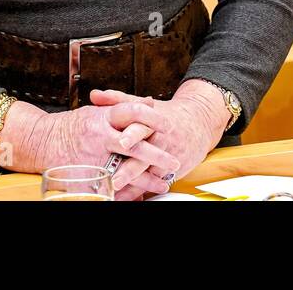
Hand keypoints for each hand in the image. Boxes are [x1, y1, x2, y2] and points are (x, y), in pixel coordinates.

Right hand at [28, 98, 181, 199]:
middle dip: (157, 156)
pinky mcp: (86, 176)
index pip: (133, 112)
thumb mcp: (99, 111)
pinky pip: (108, 187)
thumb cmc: (73, 126)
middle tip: (174, 162)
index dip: (153, 118)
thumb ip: (123, 107)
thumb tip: (151, 101)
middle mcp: (100, 137)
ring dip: (145, 179)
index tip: (168, 125)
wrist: (42, 140)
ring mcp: (93, 158)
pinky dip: (124, 193)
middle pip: (135, 146)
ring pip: (126, 171)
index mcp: (103, 118)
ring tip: (162, 183)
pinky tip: (138, 196)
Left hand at [89, 83, 226, 200]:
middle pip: (146, 155)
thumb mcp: (142, 104)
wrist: (197, 123)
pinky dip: (141, 192)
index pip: (142, 126)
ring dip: (134, 185)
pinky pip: (155, 183)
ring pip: (150, 174)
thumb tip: (94, 95)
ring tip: (117, 193)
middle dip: (131, 169)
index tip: (121, 142)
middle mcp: (161, 139)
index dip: (132, 134)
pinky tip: (127, 197)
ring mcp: (167, 157)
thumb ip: (117, 100)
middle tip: (115, 179)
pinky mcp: (171, 171)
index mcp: (152, 121)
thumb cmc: (165, 114)